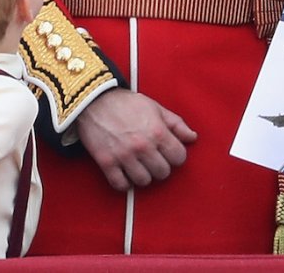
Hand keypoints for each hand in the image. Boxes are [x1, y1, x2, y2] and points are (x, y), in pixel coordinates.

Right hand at [77, 89, 196, 189]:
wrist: (91, 99)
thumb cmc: (124, 102)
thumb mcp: (154, 107)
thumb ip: (176, 123)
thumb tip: (192, 137)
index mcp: (157, 132)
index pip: (179, 158)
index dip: (174, 156)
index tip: (166, 153)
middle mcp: (142, 145)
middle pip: (163, 173)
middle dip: (159, 166)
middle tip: (151, 158)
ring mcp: (124, 155)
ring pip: (144, 181)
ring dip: (142, 175)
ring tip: (137, 165)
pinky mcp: (106, 161)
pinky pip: (120, 185)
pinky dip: (123, 182)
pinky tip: (123, 172)